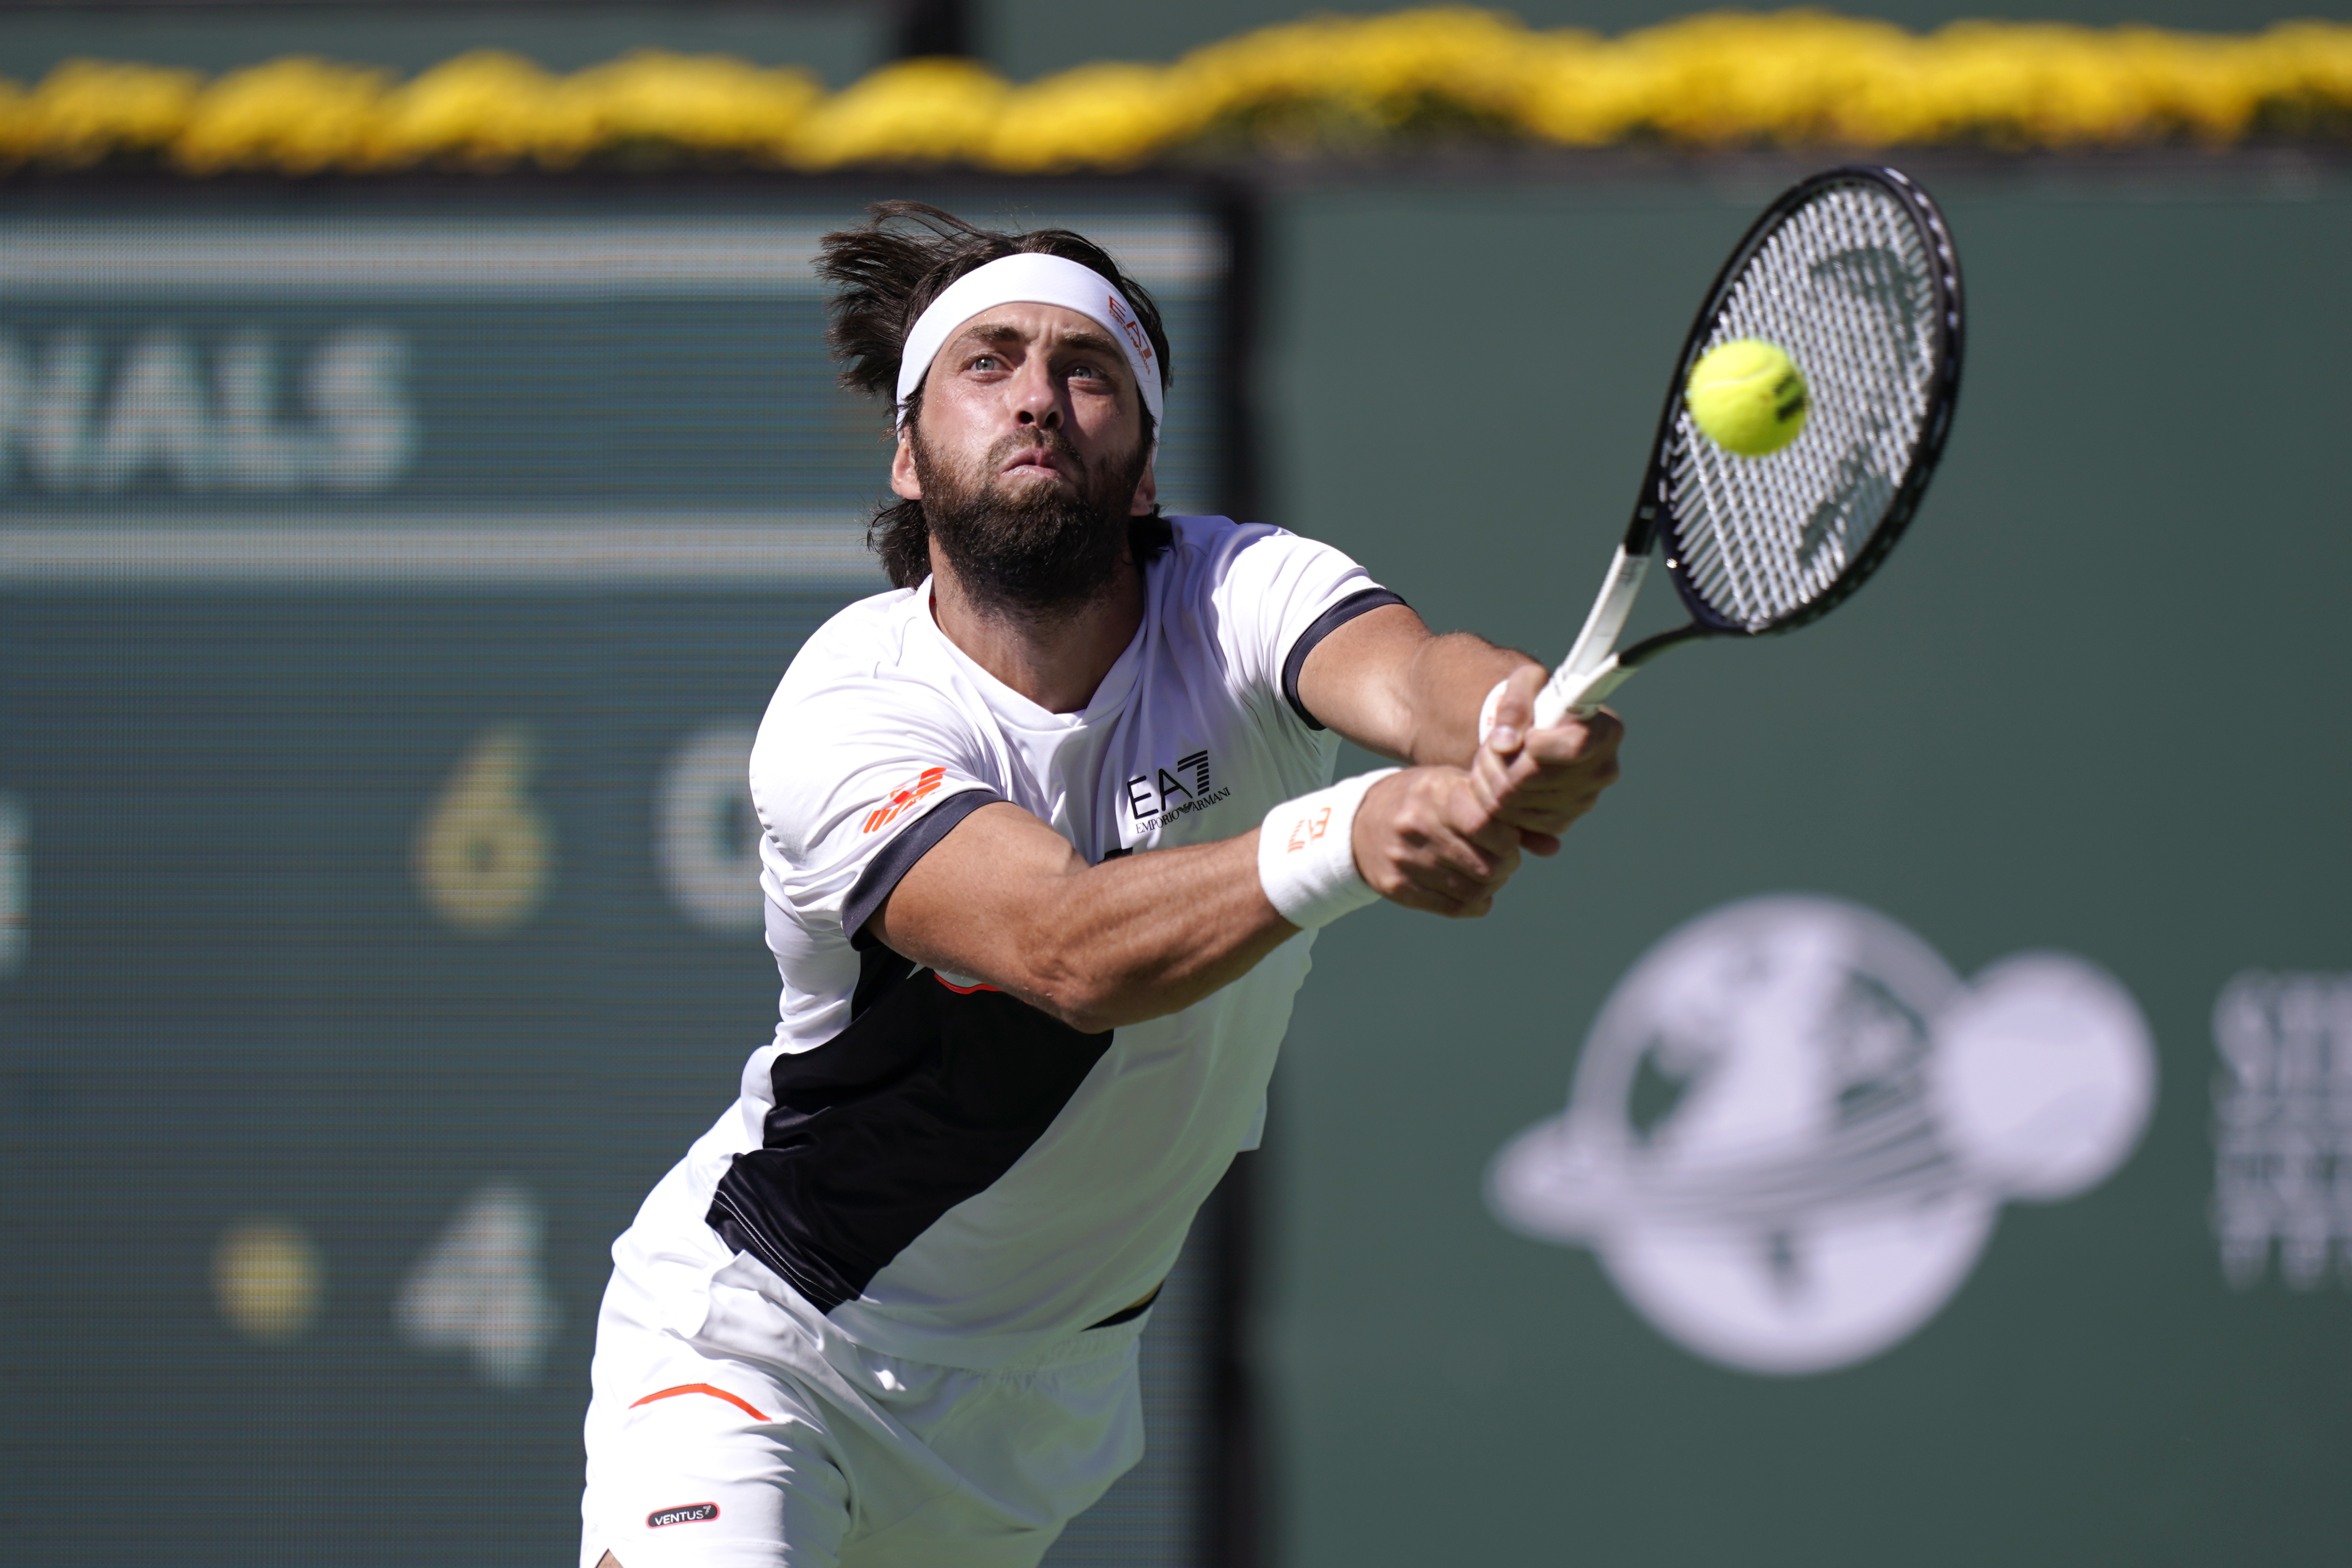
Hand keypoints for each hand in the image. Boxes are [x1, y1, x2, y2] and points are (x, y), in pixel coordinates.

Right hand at [1350, 766, 1524, 917]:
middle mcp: (1416, 826)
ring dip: (1492, 886)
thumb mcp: (1456, 788)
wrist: (1360, 823)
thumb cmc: (1423, 800)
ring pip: (1473, 890)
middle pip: (1486, 865)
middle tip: (1504, 860)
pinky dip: (1475, 903)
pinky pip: (1452, 907)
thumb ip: (1502, 812)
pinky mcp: (1397, 887)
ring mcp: (1405, 860)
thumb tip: (1553, 847)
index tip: (1510, 839)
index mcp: (1434, 793)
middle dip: (1506, 866)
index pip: (1488, 825)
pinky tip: (1476, 891)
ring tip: (1489, 873)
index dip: (1509, 839)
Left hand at [1468, 663, 1623, 855]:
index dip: (1540, 744)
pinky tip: (1495, 779)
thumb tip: (1505, 743)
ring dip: (1490, 780)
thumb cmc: (1536, 701)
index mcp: (1606, 730)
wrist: (1534, 731)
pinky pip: (1515, 820)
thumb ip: (1514, 704)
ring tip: (1489, 759)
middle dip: (1499, 761)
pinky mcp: (1561, 821)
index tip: (1526, 735)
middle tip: (1489, 745)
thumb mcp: (1526, 684)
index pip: (1576, 746)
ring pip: (1517, 801)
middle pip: (1535, 778)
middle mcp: (1602, 770)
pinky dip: (1494, 801)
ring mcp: (1583, 801)